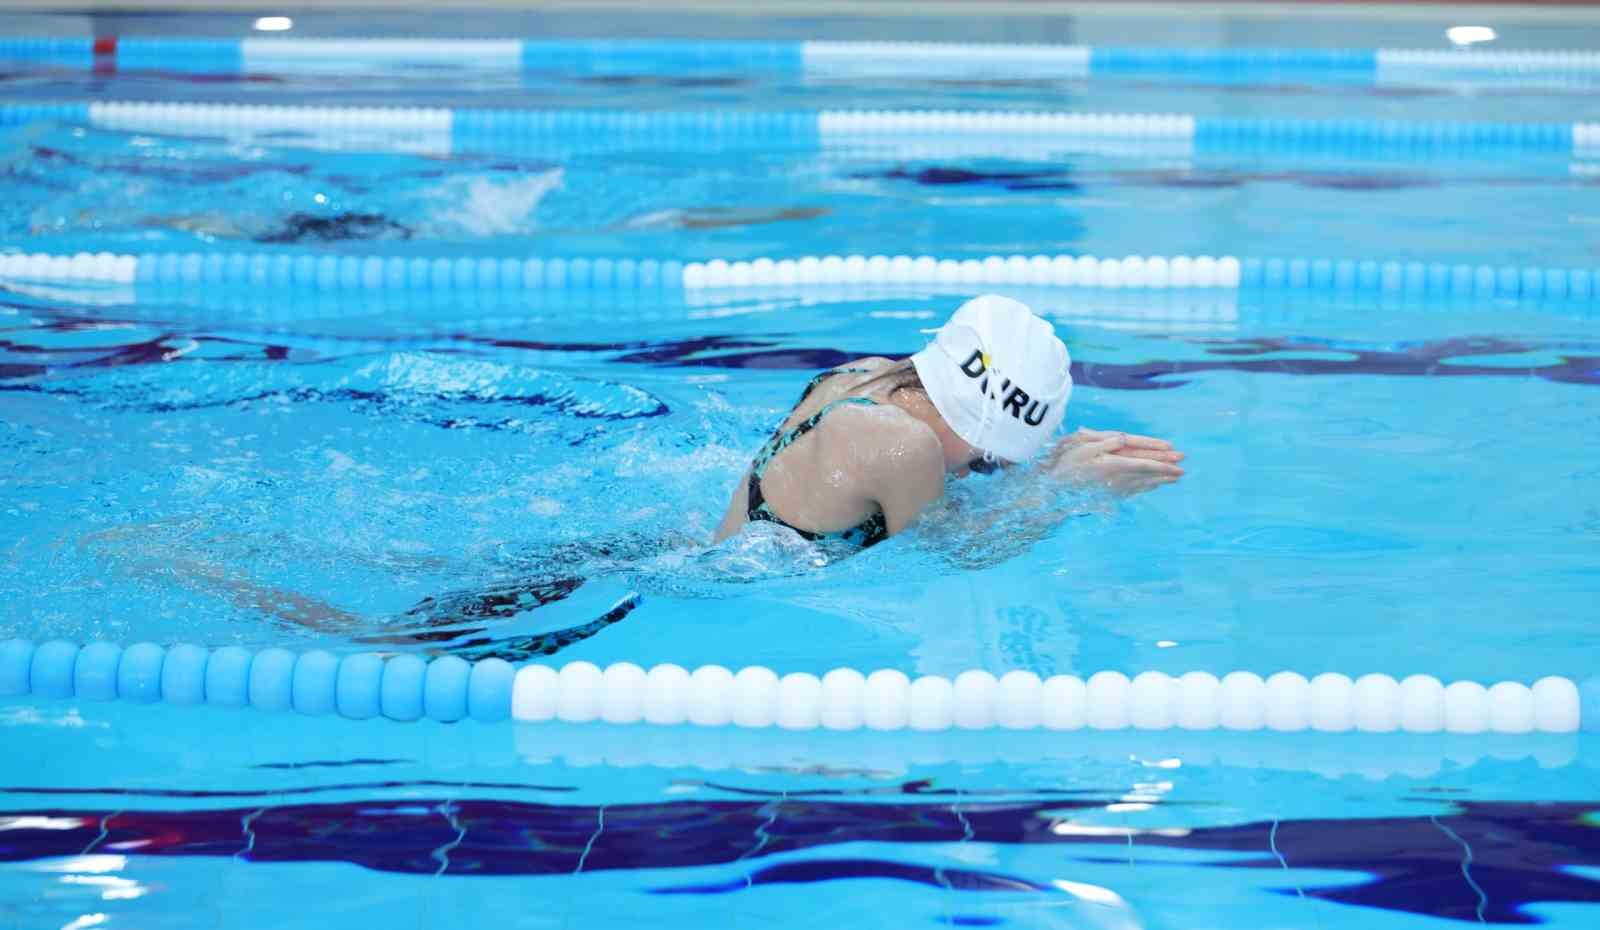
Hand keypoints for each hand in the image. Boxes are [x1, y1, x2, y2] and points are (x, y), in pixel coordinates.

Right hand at [1045, 428, 1184, 496]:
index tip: (1177, 462)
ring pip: (1143, 484)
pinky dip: (1146, 488)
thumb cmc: (1067, 462)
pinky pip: (1133, 491)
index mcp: (1112, 463)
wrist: (1055, 487)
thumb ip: (1105, 442)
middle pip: (1147, 473)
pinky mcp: (1110, 494)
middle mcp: (1117, 477)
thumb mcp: (1083, 447)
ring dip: (1160, 481)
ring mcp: (1114, 487)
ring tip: (1175, 479)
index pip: (1143, 462)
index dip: (1161, 462)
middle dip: (1166, 471)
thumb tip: (1123, 438)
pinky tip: (1153, 486)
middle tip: (1183, 470)